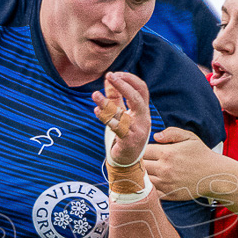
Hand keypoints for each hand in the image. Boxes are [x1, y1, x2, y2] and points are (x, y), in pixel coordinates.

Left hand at [94, 72, 150, 193]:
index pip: (142, 90)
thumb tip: (108, 79)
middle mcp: (144, 119)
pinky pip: (116, 127)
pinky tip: (96, 110)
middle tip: (110, 75)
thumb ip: (115, 97)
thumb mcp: (120, 114)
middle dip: (124, 85)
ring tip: (94, 94)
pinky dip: (105, 118)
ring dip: (107, 102)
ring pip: (123, 113)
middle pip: (137, 98)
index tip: (115, 74)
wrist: (127, 163)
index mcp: (143, 111)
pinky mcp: (129, 141)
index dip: (130, 79)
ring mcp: (138, 131)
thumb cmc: (123, 136)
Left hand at [144, 126, 233, 202]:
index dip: (139, 151)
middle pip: (140, 166)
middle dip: (138, 163)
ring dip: (141, 175)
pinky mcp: (168, 195)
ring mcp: (166, 183)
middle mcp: (164, 169)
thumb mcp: (189, 137)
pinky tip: (150, 183)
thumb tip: (155, 136)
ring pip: (143, 179)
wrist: (214, 175)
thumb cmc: (201, 154)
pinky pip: (150, 192)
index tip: (141, 151)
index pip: (142, 151)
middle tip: (139, 161)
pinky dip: (147, 188)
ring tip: (144, 171)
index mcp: (167, 153)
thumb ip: (171, 132)